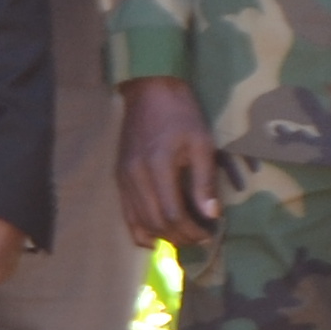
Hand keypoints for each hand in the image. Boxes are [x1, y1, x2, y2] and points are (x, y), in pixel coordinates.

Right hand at [114, 76, 227, 248]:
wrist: (149, 91)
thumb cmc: (180, 114)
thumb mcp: (201, 143)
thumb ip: (204, 181)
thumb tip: (211, 215)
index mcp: (157, 166)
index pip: (172, 214)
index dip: (191, 231)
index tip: (208, 234)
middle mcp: (135, 177)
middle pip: (155, 223)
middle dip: (179, 237)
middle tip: (199, 239)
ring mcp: (123, 179)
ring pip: (138, 223)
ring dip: (161, 237)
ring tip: (181, 238)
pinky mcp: (119, 178)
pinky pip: (126, 214)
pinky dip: (140, 230)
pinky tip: (156, 237)